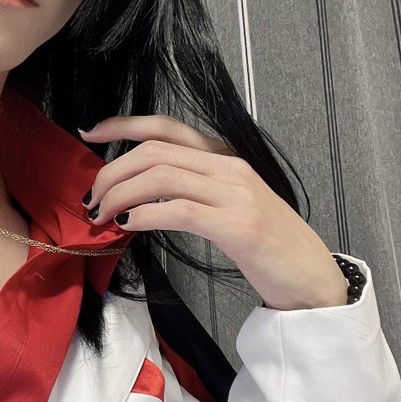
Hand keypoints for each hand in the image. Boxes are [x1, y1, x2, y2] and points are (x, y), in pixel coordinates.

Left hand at [81, 114, 349, 310]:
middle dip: (112, 171)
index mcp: (224, 157)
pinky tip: (128, 225)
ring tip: (101, 215)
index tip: (89, 132)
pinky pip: (179, 210)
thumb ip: (191, 189)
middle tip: (91, 198)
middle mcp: (229, 166)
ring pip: (161, 175)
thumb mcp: (226, 205)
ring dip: (120, 194)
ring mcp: (236, 194)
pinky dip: (144, 214)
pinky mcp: (238, 225)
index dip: (123, 124)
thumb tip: (136, 192)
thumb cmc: (265, 245)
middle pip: (155, 150)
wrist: (311, 277)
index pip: (166, 126)